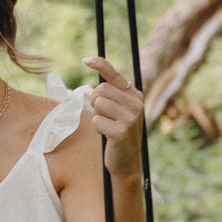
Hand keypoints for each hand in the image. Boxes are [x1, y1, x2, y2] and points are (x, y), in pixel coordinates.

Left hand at [82, 56, 147, 179]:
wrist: (127, 162)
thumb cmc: (118, 133)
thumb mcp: (119, 111)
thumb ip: (112, 95)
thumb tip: (96, 76)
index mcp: (135, 95)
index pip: (114, 75)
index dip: (100, 65)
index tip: (85, 60)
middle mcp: (136, 103)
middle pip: (101, 89)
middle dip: (94, 101)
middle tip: (101, 114)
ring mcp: (130, 117)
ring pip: (98, 104)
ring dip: (97, 116)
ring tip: (107, 126)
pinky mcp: (121, 131)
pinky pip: (97, 121)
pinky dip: (98, 128)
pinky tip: (108, 136)